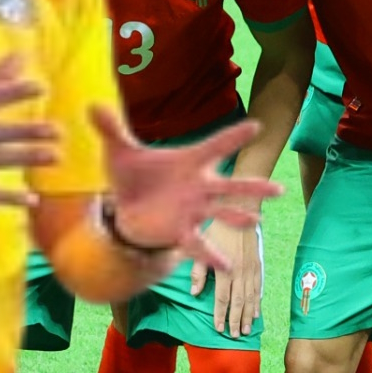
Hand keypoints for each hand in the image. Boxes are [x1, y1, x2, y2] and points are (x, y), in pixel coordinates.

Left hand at [94, 108, 281, 267]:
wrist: (126, 209)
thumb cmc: (132, 176)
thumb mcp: (120, 152)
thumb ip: (111, 129)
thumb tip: (92, 105)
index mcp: (189, 162)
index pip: (215, 146)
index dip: (234, 137)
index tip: (256, 126)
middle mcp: (199, 187)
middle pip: (231, 186)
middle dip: (253, 188)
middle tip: (278, 189)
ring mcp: (194, 210)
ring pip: (223, 214)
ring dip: (239, 218)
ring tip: (256, 222)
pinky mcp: (182, 230)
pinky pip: (199, 244)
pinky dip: (211, 256)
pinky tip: (226, 267)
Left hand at [191, 218, 263, 335]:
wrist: (241, 209)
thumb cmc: (217, 225)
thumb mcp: (201, 244)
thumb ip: (199, 270)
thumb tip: (194, 294)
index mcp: (225, 269)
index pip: (222, 299)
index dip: (220, 316)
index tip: (218, 329)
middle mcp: (241, 272)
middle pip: (238, 303)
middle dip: (236, 321)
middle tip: (234, 336)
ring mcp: (252, 269)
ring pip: (251, 298)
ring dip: (249, 315)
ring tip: (247, 329)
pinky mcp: (259, 263)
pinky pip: (260, 287)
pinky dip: (259, 301)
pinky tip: (258, 310)